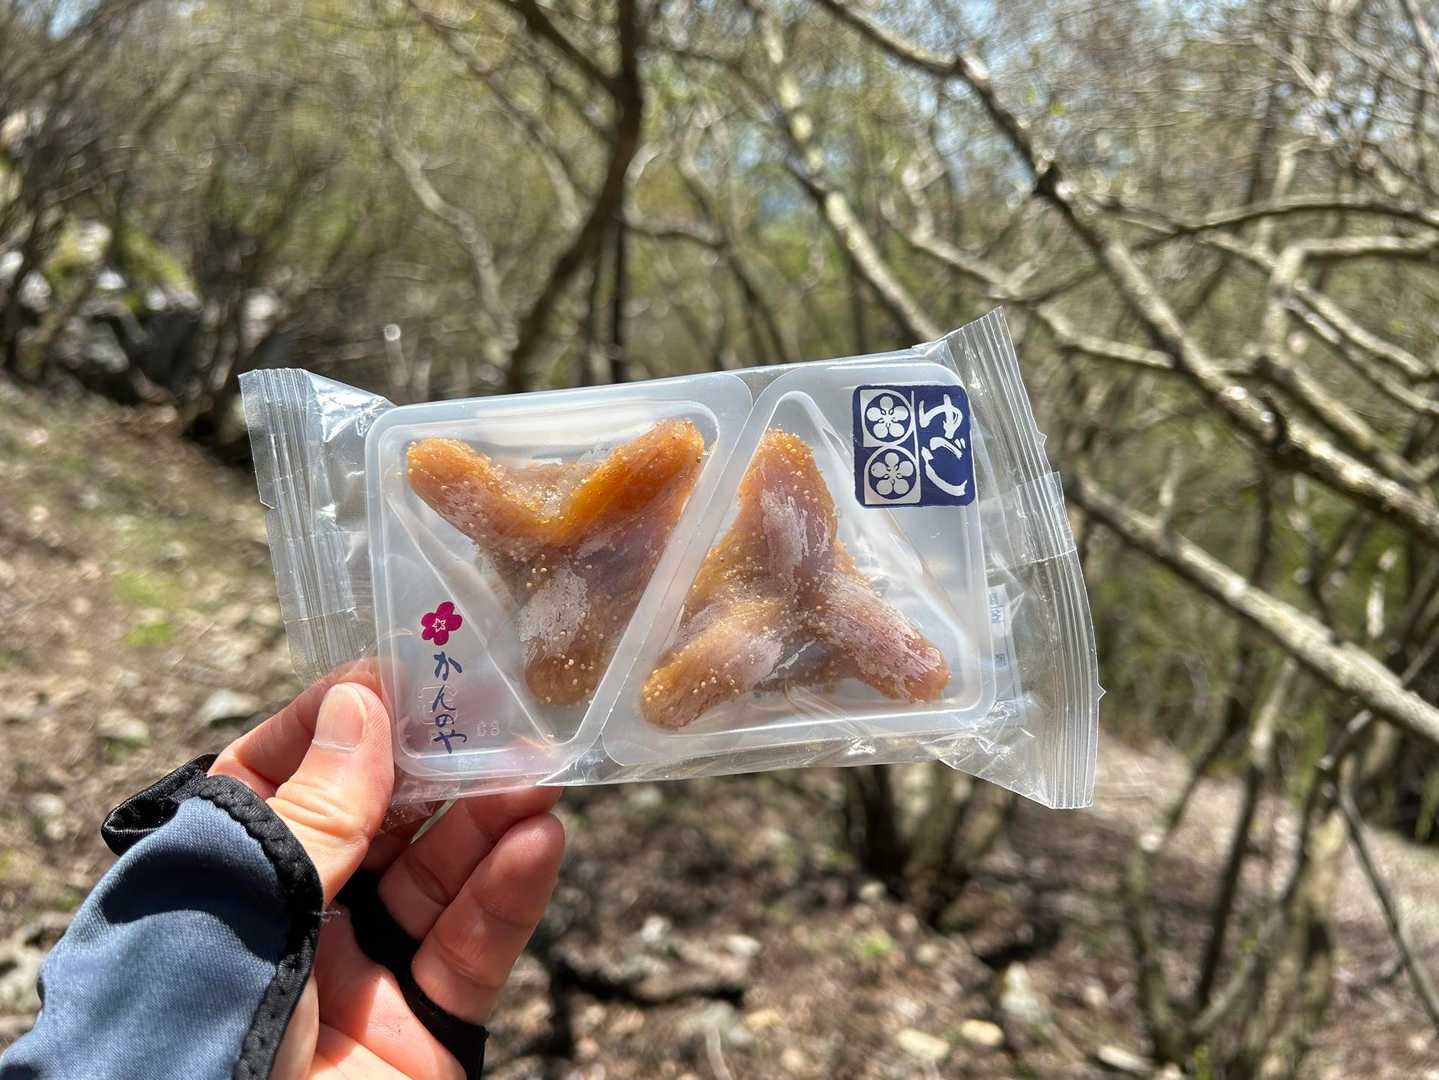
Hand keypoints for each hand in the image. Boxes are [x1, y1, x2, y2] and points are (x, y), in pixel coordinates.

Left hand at [210, 668, 564, 1077]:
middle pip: (375, 824)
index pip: (277, 782)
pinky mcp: (426, 1032)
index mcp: (219, 888)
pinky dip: (508, 895)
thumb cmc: (193, 1038)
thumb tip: (362, 708)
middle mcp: (291, 924)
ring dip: (488, 823)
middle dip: (434, 769)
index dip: (333, 727)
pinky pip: (473, 951)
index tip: (393, 677)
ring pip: (437, 880)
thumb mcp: (243, 909)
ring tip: (536, 776)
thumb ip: (313, 815)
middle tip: (494, 715)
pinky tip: (538, 842)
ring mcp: (362, 979)